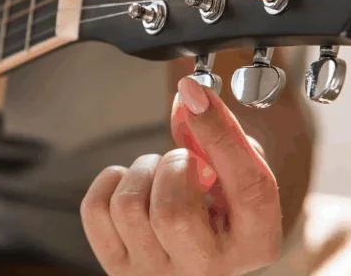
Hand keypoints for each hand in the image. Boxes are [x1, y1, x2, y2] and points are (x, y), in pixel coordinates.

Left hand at [80, 77, 281, 275]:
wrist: (193, 261)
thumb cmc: (221, 215)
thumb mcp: (240, 181)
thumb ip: (225, 141)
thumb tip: (190, 99)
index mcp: (253, 245)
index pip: (248, 189)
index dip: (220, 133)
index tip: (195, 92)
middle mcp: (206, 270)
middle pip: (174, 212)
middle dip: (174, 166)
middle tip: (185, 164)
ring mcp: (156, 273)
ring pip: (130, 206)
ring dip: (143, 171)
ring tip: (160, 177)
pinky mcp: (118, 267)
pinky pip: (97, 209)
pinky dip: (112, 183)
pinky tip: (135, 189)